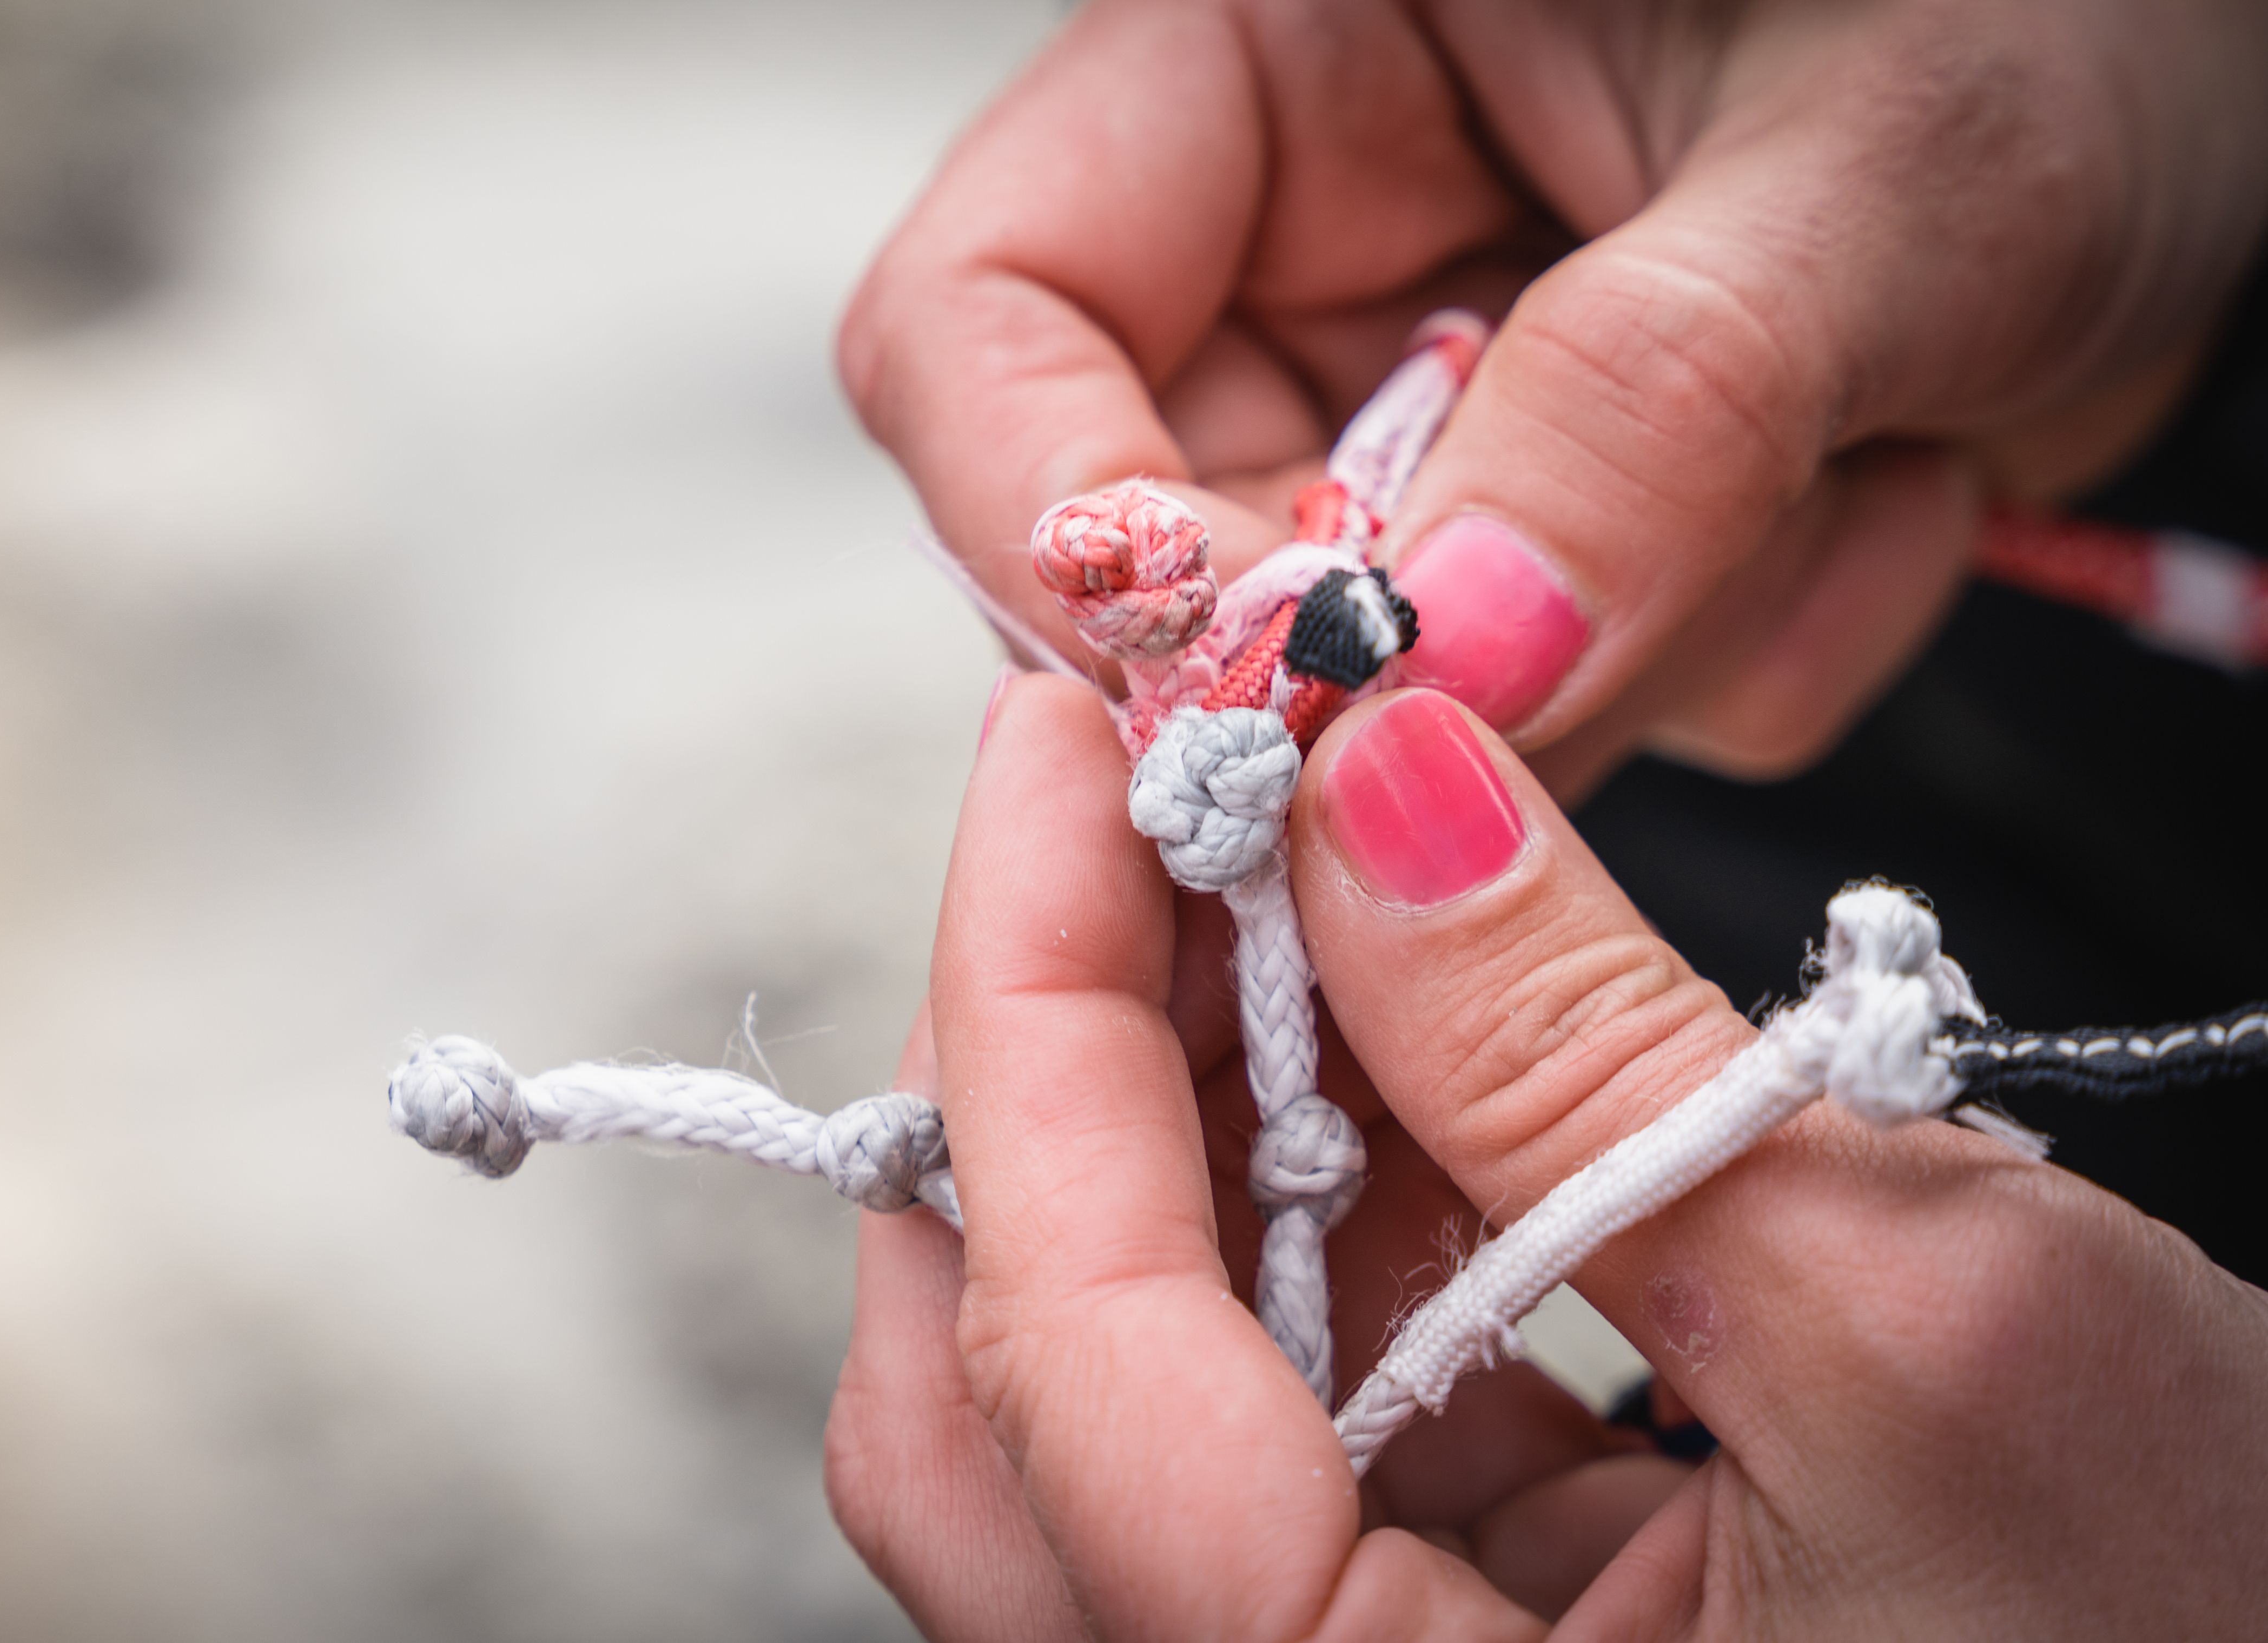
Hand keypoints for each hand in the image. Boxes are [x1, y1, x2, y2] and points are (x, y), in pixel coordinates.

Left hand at [824, 675, 2267, 1636]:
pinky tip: (1371, 1028)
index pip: (1056, 1353)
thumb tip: (1362, 784)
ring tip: (1266, 872)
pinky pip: (1278, 1402)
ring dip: (1177, 1106)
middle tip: (1138, 793)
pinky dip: (1303, 1198)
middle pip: (1004, 1395)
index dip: (1032, 1002)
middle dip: (1052, 1065)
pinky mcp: (1434, 1633)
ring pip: (1123, 1385)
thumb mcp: (1940, 1333)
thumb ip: (1592, 1061)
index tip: (1060, 743)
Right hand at [841, 0, 2267, 790]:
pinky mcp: (1552, 541)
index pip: (985, 317)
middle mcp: (1310, 250)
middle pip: (1163, 548)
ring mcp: (1424, 410)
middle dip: (1386, 648)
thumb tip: (1444, 675)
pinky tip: (1890, 489)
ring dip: (1629, 644)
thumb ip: (1650, 409)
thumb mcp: (1894, 157)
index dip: (1050, 515)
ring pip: (1383, 680)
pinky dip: (1737, 652)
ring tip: (1859, 465)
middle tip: (1594, 644)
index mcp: (1279, 57)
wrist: (2254, 71)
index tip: (1228, 676)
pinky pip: (1559, 720)